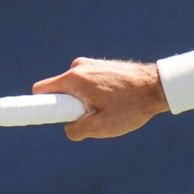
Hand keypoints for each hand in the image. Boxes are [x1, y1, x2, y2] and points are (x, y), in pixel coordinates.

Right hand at [32, 58, 167, 140]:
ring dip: (85, 101)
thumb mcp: (102, 126)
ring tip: (110, 108)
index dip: (36, 105)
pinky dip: (95, 94)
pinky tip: (116, 100)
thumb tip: (69, 129)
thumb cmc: (131, 106)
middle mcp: (79, 66)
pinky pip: (87, 84)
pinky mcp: (101, 65)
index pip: (41, 91)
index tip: (34, 114)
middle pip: (59, 91)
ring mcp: (91, 64)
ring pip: (75, 89)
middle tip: (92, 115)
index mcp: (74, 79)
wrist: (159, 86)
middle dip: (69, 106)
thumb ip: (77, 130)